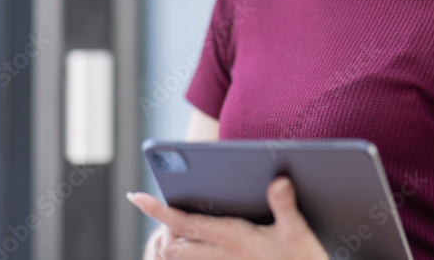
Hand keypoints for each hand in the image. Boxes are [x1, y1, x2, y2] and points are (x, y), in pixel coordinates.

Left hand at [127, 175, 328, 259]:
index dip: (157, 210)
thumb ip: (285, 206)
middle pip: (172, 245)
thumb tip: (278, 181)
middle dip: (160, 230)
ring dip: (172, 243)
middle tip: (162, 211)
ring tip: (173, 226)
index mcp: (234, 237)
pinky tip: (196, 241)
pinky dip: (189, 254)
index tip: (136, 196)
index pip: (184, 223)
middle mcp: (223, 255)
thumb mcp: (298, 233)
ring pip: (181, 258)